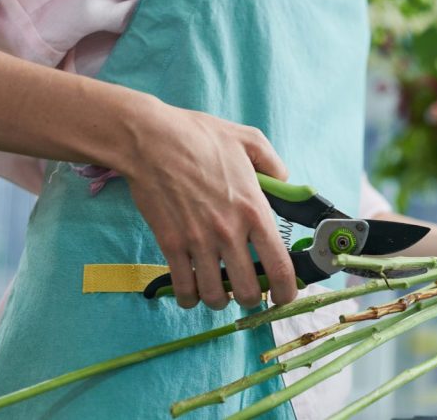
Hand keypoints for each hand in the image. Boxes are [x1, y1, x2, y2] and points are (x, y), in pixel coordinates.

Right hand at [121, 102, 297, 309]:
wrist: (150, 140)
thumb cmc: (199, 137)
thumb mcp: (249, 140)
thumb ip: (274, 165)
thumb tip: (284, 183)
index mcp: (254, 209)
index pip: (279, 266)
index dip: (286, 291)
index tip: (283, 295)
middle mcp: (229, 232)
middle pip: (247, 291)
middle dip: (251, 298)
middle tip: (247, 290)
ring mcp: (198, 241)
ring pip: (214, 296)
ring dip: (219, 300)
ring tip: (219, 292)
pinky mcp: (170, 244)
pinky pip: (183, 288)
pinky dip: (189, 298)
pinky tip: (192, 291)